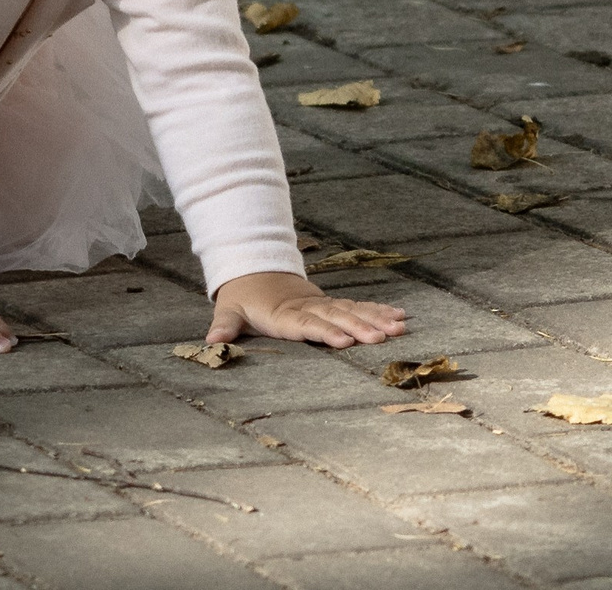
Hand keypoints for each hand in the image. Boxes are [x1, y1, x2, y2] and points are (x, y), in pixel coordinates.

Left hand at [207, 271, 406, 348]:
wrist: (255, 271)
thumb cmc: (242, 297)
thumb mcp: (229, 309)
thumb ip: (224, 325)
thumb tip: (212, 340)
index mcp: (283, 314)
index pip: (306, 324)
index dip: (325, 331)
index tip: (344, 340)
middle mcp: (307, 308)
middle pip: (336, 318)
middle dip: (360, 327)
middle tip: (382, 338)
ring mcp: (322, 304)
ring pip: (352, 311)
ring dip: (376, 319)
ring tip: (399, 328)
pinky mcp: (332, 305)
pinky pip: (358, 307)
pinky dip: (378, 311)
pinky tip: (400, 317)